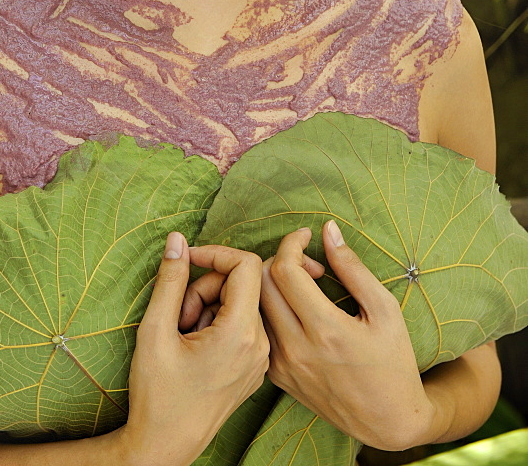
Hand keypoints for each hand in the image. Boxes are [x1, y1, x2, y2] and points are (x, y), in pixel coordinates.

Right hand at [122, 231, 269, 465]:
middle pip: (243, 283)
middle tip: (179, 312)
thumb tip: (177, 240)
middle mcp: (260, 345)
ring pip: (242, 303)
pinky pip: (244, 325)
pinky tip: (196, 344)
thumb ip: (170, 279)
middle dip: (207, 285)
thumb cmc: (157, 394)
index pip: (246, 264)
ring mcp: (260, 359)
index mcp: (240, 334)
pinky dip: (219, 322)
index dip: (215, 253)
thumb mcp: (156, 330)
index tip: (187, 260)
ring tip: (184, 332)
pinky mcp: (255, 368)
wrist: (165, 446)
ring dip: (211, 304)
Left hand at [259, 223, 435, 451]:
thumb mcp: (384, 309)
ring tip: (304, 285)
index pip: (285, 270)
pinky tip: (296, 310)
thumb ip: (352, 267)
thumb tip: (328, 230)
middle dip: (281, 259)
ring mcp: (284, 365)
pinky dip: (271, 310)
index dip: (292, 243)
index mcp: (325, 329)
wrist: (389, 422)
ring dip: (273, 284)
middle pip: (262, 284)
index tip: (307, 236)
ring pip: (257, 306)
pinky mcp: (278, 377)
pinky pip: (261, 329)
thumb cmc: (393, 362)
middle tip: (310, 263)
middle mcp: (297, 348)